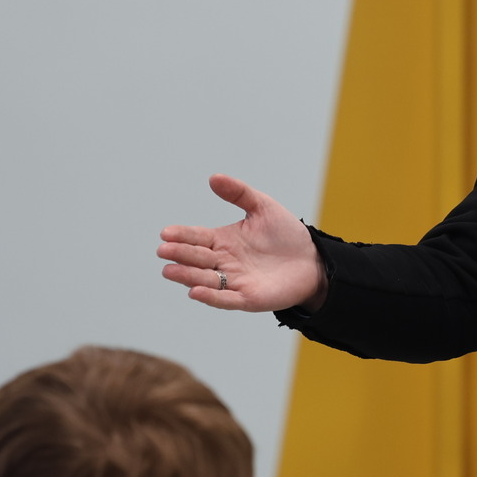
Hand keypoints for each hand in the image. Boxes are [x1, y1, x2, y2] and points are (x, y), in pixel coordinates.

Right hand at [157, 174, 326, 312]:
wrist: (313, 260)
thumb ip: (239, 193)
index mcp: (223, 240)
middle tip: (163, 250)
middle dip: (180, 254)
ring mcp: (234, 281)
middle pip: (196, 258)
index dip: (181, 235)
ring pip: (205, 280)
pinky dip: (210, 296)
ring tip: (169, 271)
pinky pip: (225, 299)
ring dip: (187, 276)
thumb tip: (213, 177)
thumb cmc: (287, 234)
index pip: (197, 237)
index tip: (166, 233)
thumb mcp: (263, 208)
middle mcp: (224, 262)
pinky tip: (195, 292)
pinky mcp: (248, 298)